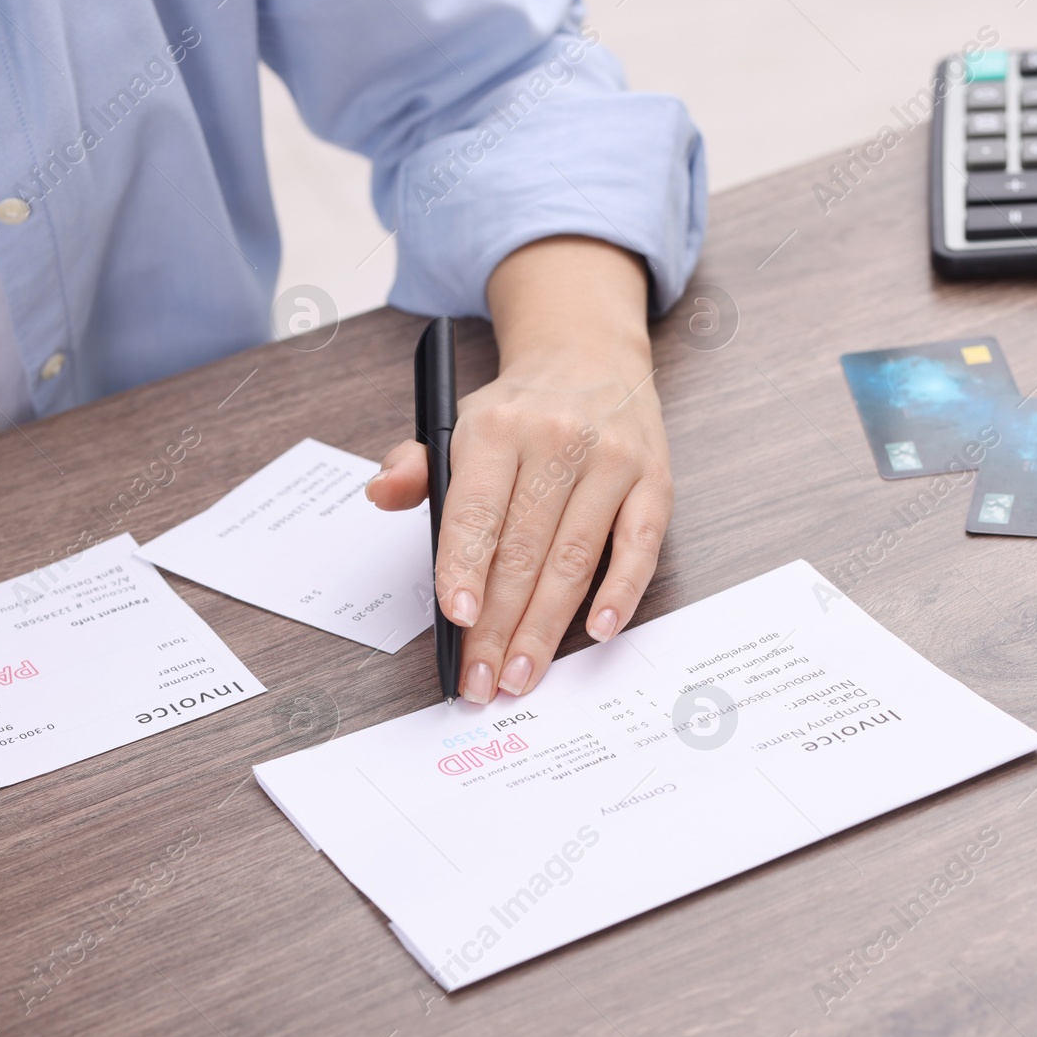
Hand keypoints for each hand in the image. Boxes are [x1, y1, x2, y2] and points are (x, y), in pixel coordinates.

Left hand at [366, 236, 672, 703]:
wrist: (591, 357)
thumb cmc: (519, 412)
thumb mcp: (459, 423)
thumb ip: (418, 466)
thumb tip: (382, 492)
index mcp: (498, 428)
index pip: (477, 510)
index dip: (465, 568)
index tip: (457, 619)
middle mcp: (558, 439)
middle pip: (524, 550)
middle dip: (499, 625)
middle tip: (482, 679)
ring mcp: (611, 461)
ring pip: (575, 559)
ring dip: (546, 626)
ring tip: (522, 674)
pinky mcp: (654, 481)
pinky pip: (638, 547)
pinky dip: (620, 593)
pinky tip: (597, 630)